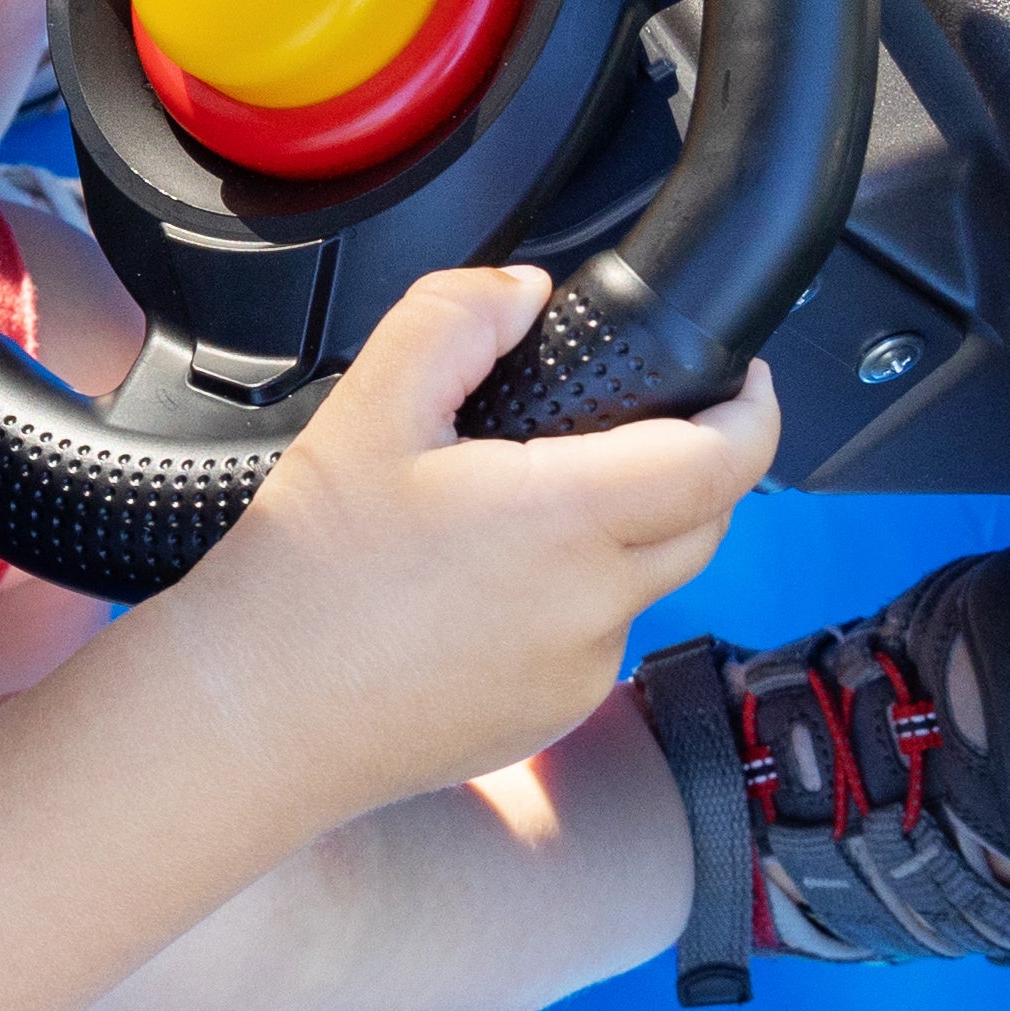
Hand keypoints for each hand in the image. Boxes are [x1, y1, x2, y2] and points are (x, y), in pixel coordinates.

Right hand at [162, 266, 778, 824]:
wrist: (256, 715)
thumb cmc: (303, 577)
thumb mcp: (367, 409)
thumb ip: (452, 321)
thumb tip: (521, 295)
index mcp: (565, 519)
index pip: (724, 459)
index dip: (752, 407)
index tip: (738, 378)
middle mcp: (595, 604)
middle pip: (701, 519)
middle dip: (686, 461)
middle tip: (610, 427)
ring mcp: (580, 671)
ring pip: (639, 580)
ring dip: (610, 534)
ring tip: (496, 513)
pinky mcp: (550, 715)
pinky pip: (590, 638)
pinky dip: (562, 599)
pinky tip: (469, 588)